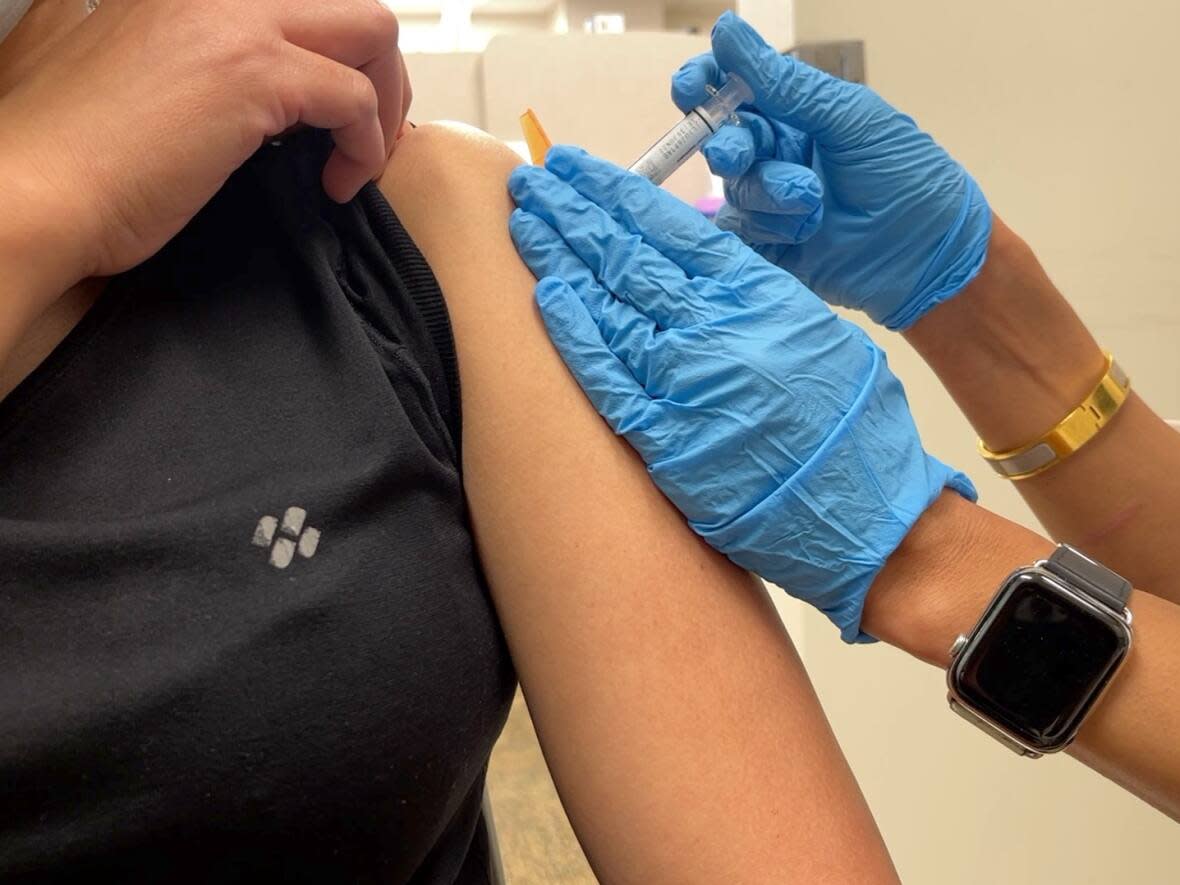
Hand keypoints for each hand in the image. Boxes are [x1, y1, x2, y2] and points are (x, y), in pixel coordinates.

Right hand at [0, 0, 409, 294]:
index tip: (331, 105)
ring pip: (371, 29)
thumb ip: (121, 28)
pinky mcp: (255, 77)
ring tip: (359, 160)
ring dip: (383, 101)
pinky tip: (337, 185)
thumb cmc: (60, 153)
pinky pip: (356, 99)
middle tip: (365, 130)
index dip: (331, 47)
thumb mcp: (81, 53)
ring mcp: (236, 23)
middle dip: (378, 67)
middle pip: (350, 0)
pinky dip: (365, 147)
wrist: (31, 193)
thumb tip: (120, 29)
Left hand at [509, 146, 973, 640]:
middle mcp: (715, 327)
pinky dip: (574, 336)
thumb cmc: (854, 426)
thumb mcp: (816, 333)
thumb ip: (754, 297)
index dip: (614, 192)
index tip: (576, 169)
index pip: (668, 225)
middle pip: (627, 256)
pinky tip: (545, 297)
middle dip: (572, 213)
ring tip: (524, 222)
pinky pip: (607, 378)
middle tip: (530, 183)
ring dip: (559, 259)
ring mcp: (686, 382)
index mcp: (757, 293)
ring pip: (607, 305)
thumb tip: (701, 268)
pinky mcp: (667, 440)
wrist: (870, 515)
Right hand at [673, 12, 990, 329]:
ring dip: (767, 192)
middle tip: (742, 156)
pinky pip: (738, 232)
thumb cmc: (906, 176)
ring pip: (733, 188)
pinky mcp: (767, 247)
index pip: (732, 91)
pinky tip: (802, 232)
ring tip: (811, 202)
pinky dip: (764, 228)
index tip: (691, 89)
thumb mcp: (848, 118)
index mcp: (796, 114)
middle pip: (723, 140)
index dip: (703, 86)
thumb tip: (726, 31)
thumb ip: (783, 83)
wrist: (930, 253)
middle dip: (728, 146)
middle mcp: (777, 155)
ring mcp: (771, 203)